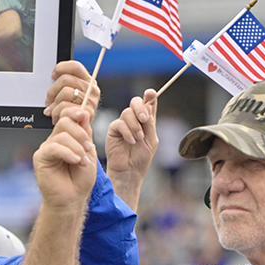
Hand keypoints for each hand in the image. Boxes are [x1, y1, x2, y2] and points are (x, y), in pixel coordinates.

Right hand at [34, 106, 97, 210]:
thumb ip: (85, 133)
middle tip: (88, 148)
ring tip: (82, 161)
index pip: (68, 116)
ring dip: (76, 147)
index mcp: (67, 137)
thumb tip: (83, 113)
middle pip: (65, 121)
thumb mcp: (88, 153)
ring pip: (61, 135)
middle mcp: (55, 140)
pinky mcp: (41, 158)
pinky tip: (75, 161)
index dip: (76, 113)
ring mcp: (47, 148)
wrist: (72, 199)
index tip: (85, 115)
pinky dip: (67, 152)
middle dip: (80, 133)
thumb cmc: (80, 180)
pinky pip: (53, 147)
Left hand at [44, 61, 99, 123]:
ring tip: (52, 111)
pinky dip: (56, 113)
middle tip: (48, 100)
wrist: (80, 132)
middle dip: (52, 91)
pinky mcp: (85, 113)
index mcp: (89, 81)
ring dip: (53, 103)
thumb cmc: (73, 113)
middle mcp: (91, 90)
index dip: (61, 68)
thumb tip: (54, 76)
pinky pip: (65, 107)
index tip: (53, 75)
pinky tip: (55, 117)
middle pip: (66, 79)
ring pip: (65, 92)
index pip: (75, 66)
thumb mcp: (72, 96)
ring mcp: (90, 101)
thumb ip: (66, 84)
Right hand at [105, 90, 158, 208]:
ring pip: (127, 112)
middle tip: (145, 120)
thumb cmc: (141, 158)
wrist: (129, 171)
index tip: (150, 93)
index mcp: (146, 121)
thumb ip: (150, 122)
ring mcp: (123, 124)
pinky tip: (131, 141)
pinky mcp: (114, 130)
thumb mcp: (151, 139)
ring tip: (138, 139)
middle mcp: (135, 120)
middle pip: (136, 102)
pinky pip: (119, 123)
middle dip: (141, 108)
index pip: (149, 104)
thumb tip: (149, 103)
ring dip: (135, 126)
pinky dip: (127, 131)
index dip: (150, 96)